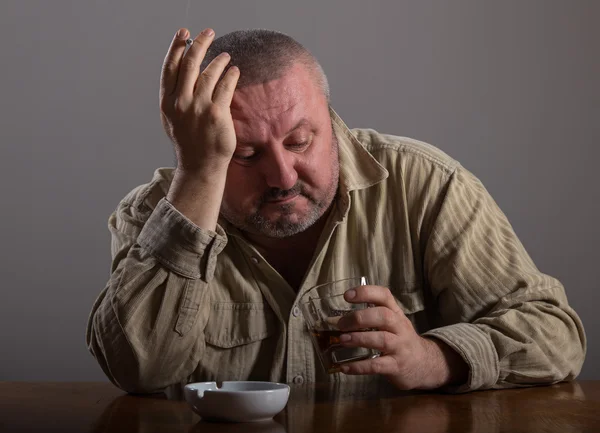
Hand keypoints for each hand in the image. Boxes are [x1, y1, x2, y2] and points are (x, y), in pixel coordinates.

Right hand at [160, 28, 239, 172]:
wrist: (200, 166)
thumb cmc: (188, 142)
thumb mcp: (172, 119)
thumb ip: (175, 96)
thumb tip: (182, 71)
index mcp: (167, 103)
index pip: (170, 67)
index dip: (177, 47)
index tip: (185, 34)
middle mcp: (181, 103)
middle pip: (190, 64)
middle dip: (199, 44)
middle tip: (208, 33)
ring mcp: (199, 108)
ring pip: (209, 73)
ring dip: (219, 60)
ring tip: (226, 56)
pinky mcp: (217, 114)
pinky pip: (225, 87)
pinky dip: (231, 75)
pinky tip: (235, 71)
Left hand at [336, 285, 467, 389]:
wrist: (425, 364)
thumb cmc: (400, 340)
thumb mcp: (392, 323)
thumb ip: (371, 316)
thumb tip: (336, 318)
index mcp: (396, 313)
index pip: (384, 296)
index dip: (366, 293)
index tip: (347, 296)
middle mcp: (400, 328)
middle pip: (383, 316)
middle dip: (359, 318)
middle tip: (340, 324)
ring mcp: (400, 347)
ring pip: (382, 339)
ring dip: (359, 339)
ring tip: (342, 340)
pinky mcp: (396, 367)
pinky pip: (377, 366)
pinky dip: (360, 367)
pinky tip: (345, 367)